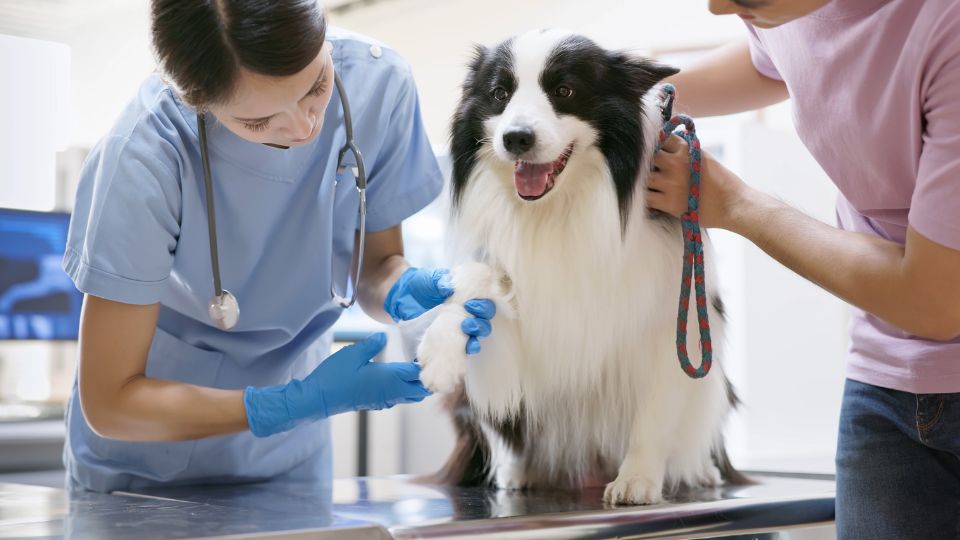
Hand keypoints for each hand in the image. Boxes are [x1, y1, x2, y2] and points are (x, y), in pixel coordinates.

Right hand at [243, 333, 429, 436]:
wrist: (318, 399)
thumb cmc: (335, 376)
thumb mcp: (353, 353)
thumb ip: (372, 344)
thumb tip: (385, 336)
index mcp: (390, 378)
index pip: (418, 374)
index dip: (426, 365)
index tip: (430, 353)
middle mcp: (391, 392)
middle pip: (421, 391)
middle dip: (427, 379)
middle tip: (425, 361)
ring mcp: (384, 400)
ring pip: (411, 397)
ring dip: (416, 385)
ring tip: (414, 368)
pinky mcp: (376, 403)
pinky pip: (399, 398)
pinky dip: (405, 389)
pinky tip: (398, 377)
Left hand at [385, 267, 496, 354]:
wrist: (402, 296)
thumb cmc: (421, 284)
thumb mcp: (431, 279)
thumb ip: (440, 281)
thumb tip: (449, 287)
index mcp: (467, 296)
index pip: (485, 302)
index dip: (484, 305)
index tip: (471, 304)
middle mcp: (466, 312)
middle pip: (484, 320)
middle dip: (481, 320)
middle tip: (468, 318)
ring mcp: (458, 326)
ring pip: (478, 333)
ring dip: (477, 334)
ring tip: (467, 330)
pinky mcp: (448, 339)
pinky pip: (463, 346)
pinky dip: (468, 348)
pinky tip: (468, 348)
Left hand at [646, 134, 746, 229]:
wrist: (734, 205)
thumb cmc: (722, 182)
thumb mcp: (704, 157)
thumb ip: (684, 151)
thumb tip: (666, 146)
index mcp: (686, 149)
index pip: (659, 137)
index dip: (653, 144)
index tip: (653, 150)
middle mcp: (676, 163)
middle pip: (646, 156)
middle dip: (645, 163)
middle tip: (649, 170)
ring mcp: (671, 183)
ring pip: (643, 177)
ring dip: (644, 181)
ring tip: (650, 186)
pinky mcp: (668, 203)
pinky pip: (646, 197)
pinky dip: (645, 198)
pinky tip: (651, 199)